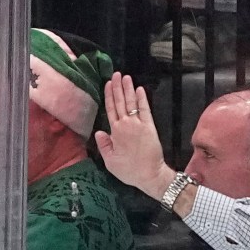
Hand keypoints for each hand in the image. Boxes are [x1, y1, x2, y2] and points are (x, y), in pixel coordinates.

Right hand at [94, 72, 175, 199]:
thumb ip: (104, 145)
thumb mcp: (110, 162)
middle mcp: (126, 125)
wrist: (150, 175)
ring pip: (131, 103)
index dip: (109, 96)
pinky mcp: (150, 126)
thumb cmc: (129, 170)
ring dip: (128, 89)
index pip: (111, 109)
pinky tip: (140, 90)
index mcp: (115, 132)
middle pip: (120, 102)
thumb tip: (99, 132)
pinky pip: (145, 109)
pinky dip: (142, 99)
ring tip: (126, 77)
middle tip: (116, 74)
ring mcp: (139, 124)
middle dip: (118, 87)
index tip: (108, 84)